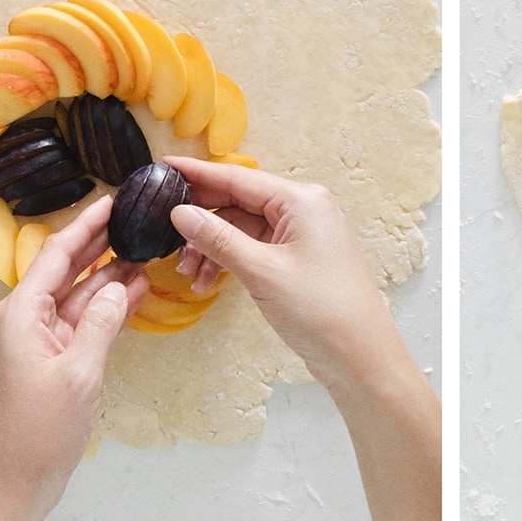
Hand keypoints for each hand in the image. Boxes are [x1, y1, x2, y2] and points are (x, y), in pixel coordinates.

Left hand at [0, 197, 146, 520]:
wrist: (13, 480)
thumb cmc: (37, 431)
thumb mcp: (79, 371)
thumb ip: (102, 323)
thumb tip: (123, 285)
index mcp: (21, 313)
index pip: (59, 255)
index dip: (87, 225)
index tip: (113, 200)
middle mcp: (25, 319)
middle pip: (68, 269)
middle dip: (101, 243)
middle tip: (135, 217)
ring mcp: (38, 340)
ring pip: (80, 295)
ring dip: (110, 275)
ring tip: (145, 249)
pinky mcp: (51, 359)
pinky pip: (82, 321)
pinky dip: (107, 307)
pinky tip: (135, 291)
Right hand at [161, 157, 439, 520]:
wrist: (358, 354)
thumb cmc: (319, 309)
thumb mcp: (261, 270)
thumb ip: (218, 238)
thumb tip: (181, 212)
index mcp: (301, 200)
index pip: (238, 178)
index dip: (197, 173)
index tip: (162, 166)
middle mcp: (304, 209)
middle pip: (238, 201)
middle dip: (201, 218)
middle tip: (162, 230)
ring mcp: (302, 234)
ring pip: (242, 227)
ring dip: (211, 246)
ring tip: (184, 271)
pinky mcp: (298, 258)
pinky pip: (253, 247)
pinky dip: (228, 260)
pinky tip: (204, 281)